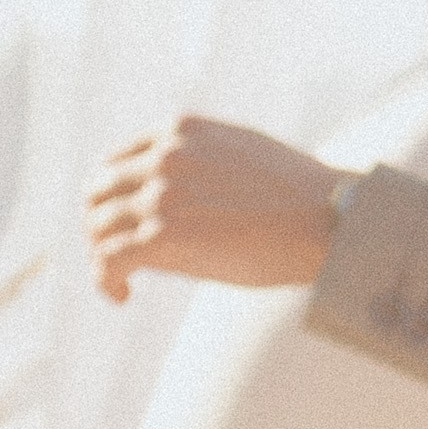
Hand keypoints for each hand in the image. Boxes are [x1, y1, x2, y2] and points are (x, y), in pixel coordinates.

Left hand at [86, 117, 345, 300]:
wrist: (330, 220)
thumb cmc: (295, 197)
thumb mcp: (237, 157)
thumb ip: (195, 163)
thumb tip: (164, 196)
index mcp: (180, 132)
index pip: (116, 162)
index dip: (112, 199)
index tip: (124, 226)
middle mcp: (163, 156)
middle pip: (97, 193)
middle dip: (100, 227)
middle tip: (118, 258)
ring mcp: (161, 193)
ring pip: (97, 227)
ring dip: (103, 258)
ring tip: (122, 281)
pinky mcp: (163, 234)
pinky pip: (108, 260)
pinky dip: (106, 281)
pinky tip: (122, 297)